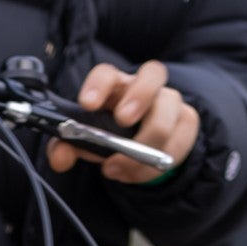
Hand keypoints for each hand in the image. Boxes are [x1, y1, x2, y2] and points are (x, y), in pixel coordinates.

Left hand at [46, 60, 200, 185]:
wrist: (138, 151)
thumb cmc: (108, 137)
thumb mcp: (83, 143)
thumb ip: (67, 147)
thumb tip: (60, 157)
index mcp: (114, 86)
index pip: (108, 73)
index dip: (98, 85)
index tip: (87, 104)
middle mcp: (144, 87)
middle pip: (152, 73)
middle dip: (139, 96)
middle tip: (123, 121)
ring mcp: (169, 102)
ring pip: (169, 112)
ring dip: (146, 144)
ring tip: (118, 167)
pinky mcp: (186, 121)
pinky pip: (181, 138)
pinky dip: (158, 162)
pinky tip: (137, 172)